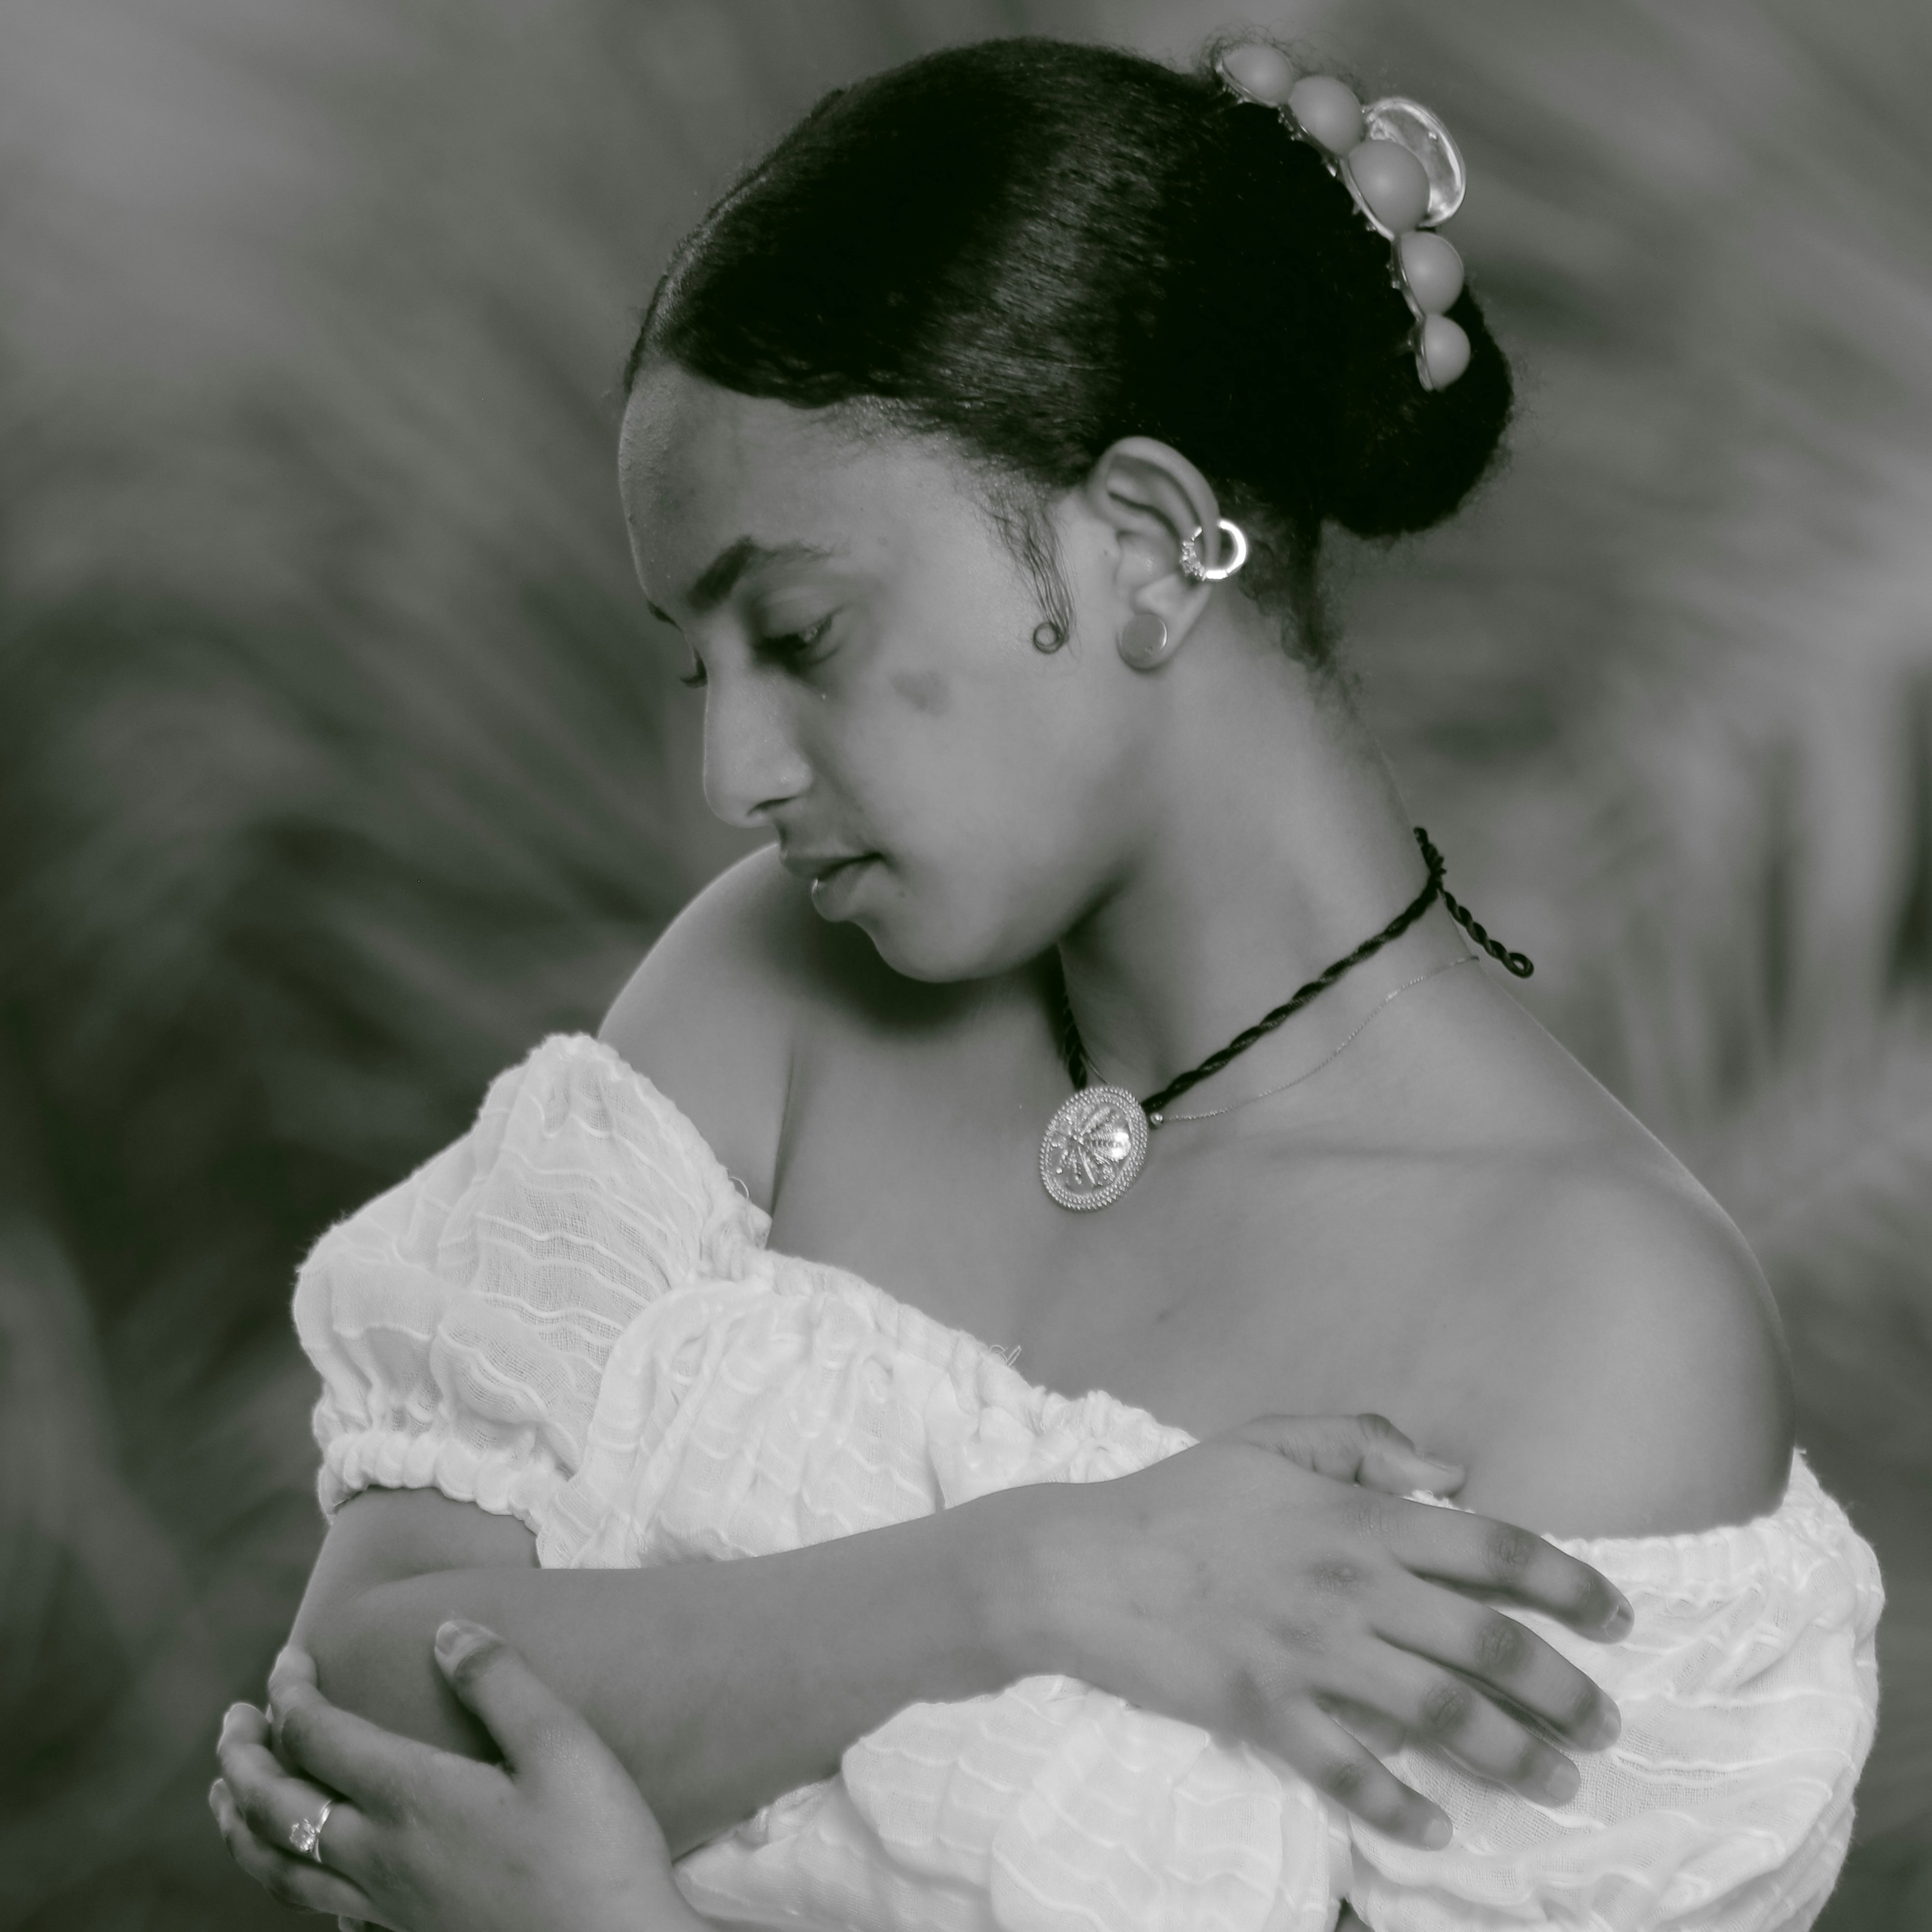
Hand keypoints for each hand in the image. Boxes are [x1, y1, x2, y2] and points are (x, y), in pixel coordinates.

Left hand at [211, 1623, 708, 1931]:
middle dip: (242, 1758)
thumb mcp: (563, 1749)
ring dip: (241, 1826)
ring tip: (226, 1797)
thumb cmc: (596, 1852)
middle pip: (275, 1807)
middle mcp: (381, 1857)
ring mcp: (387, 1907)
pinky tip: (303, 1874)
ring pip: (279, 1869)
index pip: (317, 1737)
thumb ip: (500, 1682)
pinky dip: (289, 1883)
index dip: (290, 1693)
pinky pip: (319, 1911)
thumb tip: (447, 1630)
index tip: (288, 1659)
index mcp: (412, 1800)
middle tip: (232, 1721)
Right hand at [1030, 1413, 1631, 1849]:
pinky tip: (1435, 1828)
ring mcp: (1311, 1654)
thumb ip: (1362, 1440)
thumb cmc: (1180, 1497)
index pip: (1493, 1550)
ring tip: (1559, 1780)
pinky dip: (1398, 1806)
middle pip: (1487, 1646)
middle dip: (1562, 1689)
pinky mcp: (1266, 1710)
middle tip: (1605, 1721)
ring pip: (1440, 1716)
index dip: (1568, 1582)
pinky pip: (1348, 1771)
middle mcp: (1352, 1588)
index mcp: (1359, 1517)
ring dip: (1513, 1756)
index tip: (1616, 1616)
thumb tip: (1449, 1473)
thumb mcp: (1269, 1439)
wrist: (1083, 1563)